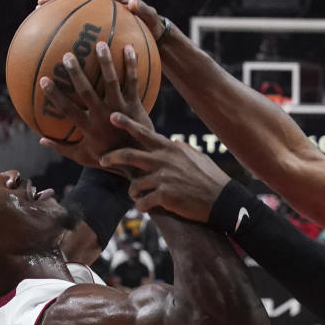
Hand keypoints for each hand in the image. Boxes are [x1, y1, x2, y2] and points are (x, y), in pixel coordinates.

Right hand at [37, 0, 166, 39]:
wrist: (152, 33)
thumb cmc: (152, 25)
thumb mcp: (151, 18)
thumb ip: (143, 10)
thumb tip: (133, 3)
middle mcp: (101, 0)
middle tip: (40, 4)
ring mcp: (95, 12)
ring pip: (71, 9)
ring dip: (55, 11)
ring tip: (37, 14)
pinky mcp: (94, 23)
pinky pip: (77, 24)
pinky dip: (64, 27)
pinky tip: (50, 38)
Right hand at [39, 41, 151, 173]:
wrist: (140, 160)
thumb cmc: (108, 158)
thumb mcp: (83, 157)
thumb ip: (62, 148)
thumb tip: (40, 139)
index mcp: (88, 128)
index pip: (68, 110)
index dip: (55, 95)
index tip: (43, 79)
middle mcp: (103, 116)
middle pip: (87, 92)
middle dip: (77, 74)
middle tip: (67, 55)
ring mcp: (121, 109)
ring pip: (112, 82)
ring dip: (106, 63)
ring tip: (100, 44)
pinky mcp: (136, 105)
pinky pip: (134, 82)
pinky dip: (132, 65)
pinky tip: (130, 47)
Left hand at [100, 113, 230, 221]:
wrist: (222, 199)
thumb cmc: (211, 178)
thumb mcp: (197, 156)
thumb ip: (180, 149)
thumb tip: (172, 142)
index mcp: (171, 149)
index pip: (144, 132)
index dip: (126, 123)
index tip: (112, 117)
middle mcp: (164, 160)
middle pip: (128, 155)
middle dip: (111, 157)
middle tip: (101, 161)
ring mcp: (163, 178)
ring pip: (133, 184)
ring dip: (133, 191)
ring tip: (137, 195)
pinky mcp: (165, 196)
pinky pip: (142, 202)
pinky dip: (142, 206)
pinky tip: (147, 208)